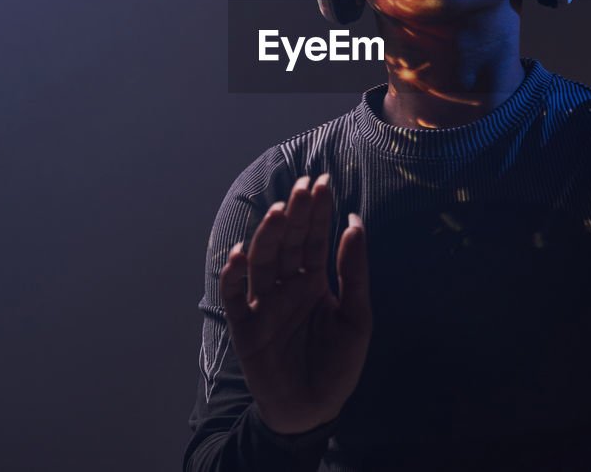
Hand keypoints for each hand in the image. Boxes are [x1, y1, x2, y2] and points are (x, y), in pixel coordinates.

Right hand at [219, 173, 371, 433]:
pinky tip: (240, 254)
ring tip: (279, 211)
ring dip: (267, 235)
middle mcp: (286, 286)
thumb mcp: (357, 317)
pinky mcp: (244, 326)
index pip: (313, 238)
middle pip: (287, 242)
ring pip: (261, 261)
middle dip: (295, 214)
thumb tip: (356, 223)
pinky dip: (233, 275)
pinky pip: (234, 296)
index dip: (317, 211)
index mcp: (312, 280)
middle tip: (304, 185)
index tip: (322, 181)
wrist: (315, 409)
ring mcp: (263, 303)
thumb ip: (354, 272)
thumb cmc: (338, 364)